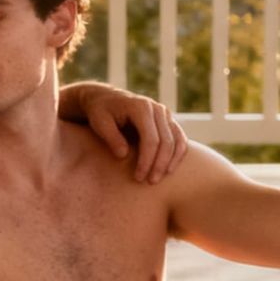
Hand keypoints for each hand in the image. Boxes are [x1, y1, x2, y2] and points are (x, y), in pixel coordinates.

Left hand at [73, 83, 187, 182]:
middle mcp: (156, 109)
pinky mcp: (168, 120)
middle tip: (150, 182)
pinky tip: (169, 170)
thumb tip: (123, 155)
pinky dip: (177, 155)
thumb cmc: (100, 112)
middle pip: (166, 141)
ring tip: (158, 179)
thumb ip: (111, 138)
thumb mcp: (99, 123)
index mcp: (140, 107)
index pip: (151, 139)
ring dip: (170, 162)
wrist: (106, 98)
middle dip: (159, 164)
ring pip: (176, 141)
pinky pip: (179, 139)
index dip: (146, 161)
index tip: (138, 177)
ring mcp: (165, 114)